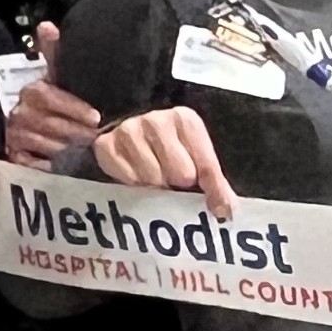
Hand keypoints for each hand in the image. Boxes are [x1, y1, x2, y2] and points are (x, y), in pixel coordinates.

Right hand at [3, 22, 102, 166]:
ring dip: (69, 149)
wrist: (42, 125)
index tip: (95, 116)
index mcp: (32, 92)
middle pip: (51, 124)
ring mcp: (15, 135)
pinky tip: (68, 165)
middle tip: (99, 138)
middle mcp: (19, 113)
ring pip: (46, 144)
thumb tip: (47, 26)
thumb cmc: (59, 98)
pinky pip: (33, 163)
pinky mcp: (14, 156)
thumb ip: (56, 53)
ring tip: (89, 151)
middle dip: (78, 132)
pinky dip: (49, 165)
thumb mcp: (60, 76)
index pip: (49, 97)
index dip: (73, 107)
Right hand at [92, 106, 235, 217]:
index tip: (220, 209)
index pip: (206, 165)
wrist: (132, 132)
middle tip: (173, 178)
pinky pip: (129, 181)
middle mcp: (156, 120)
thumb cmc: (171, 147)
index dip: (213, 190)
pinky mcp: (106, 145)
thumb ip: (215, 182)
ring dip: (156, 185)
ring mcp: (128, 130)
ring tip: (156, 174)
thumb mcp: (197, 156)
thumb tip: (225, 210)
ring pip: (153, 180)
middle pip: (179, 175)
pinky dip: (134, 184)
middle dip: (178, 183)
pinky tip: (137, 172)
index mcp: (185, 120)